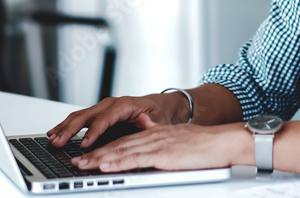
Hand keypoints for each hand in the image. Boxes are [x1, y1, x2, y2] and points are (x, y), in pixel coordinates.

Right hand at [46, 94, 184, 148]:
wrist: (163, 105)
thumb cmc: (161, 113)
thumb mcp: (161, 119)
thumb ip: (153, 123)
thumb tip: (147, 124)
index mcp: (126, 104)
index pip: (106, 117)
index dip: (94, 130)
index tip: (85, 144)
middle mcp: (112, 104)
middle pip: (88, 115)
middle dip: (71, 129)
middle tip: (58, 142)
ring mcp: (104, 108)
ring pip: (80, 116)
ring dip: (65, 127)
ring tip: (52, 139)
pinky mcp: (100, 114)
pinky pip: (80, 119)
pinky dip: (67, 125)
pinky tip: (55, 132)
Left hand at [71, 122, 250, 172]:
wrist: (224, 142)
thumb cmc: (208, 146)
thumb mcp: (182, 143)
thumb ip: (165, 147)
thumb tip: (153, 154)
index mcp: (158, 133)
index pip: (126, 141)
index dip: (106, 147)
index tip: (89, 154)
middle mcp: (154, 136)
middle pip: (119, 144)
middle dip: (95, 153)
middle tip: (75, 160)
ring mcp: (158, 144)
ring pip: (122, 151)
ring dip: (99, 158)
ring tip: (81, 165)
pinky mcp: (163, 154)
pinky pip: (135, 158)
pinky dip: (117, 162)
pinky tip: (104, 165)